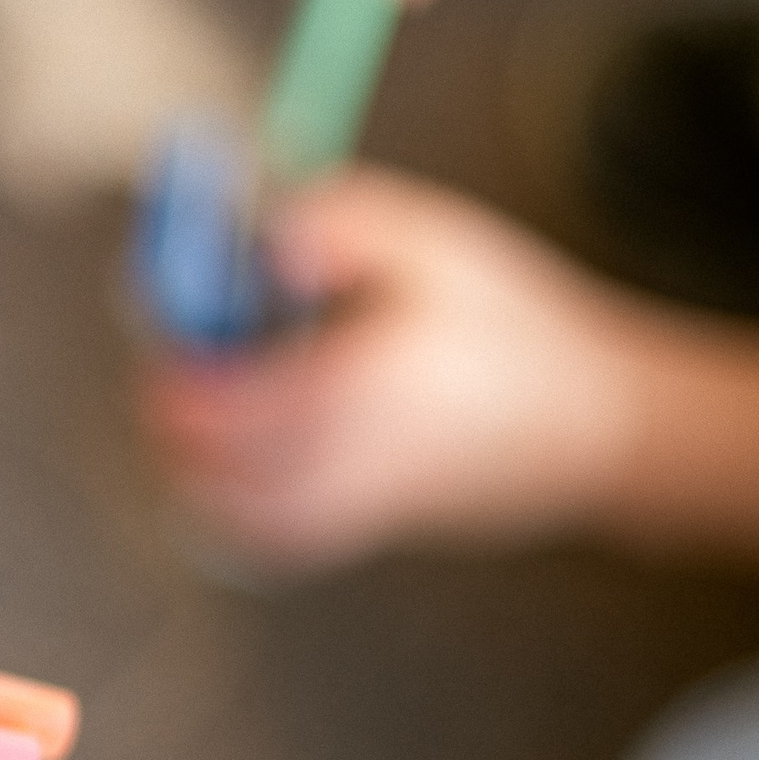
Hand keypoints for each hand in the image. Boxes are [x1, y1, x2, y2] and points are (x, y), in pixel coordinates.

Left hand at [144, 168, 645, 571]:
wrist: (596, 423)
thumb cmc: (512, 325)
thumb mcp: (436, 243)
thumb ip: (343, 222)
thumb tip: (265, 240)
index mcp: (363, 385)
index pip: (227, 399)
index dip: (174, 364)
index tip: (163, 326)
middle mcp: (352, 458)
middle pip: (213, 463)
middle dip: (171, 412)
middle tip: (169, 364)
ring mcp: (357, 506)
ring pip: (231, 510)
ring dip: (192, 461)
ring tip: (196, 407)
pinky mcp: (364, 531)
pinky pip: (268, 537)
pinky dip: (229, 504)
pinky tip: (234, 455)